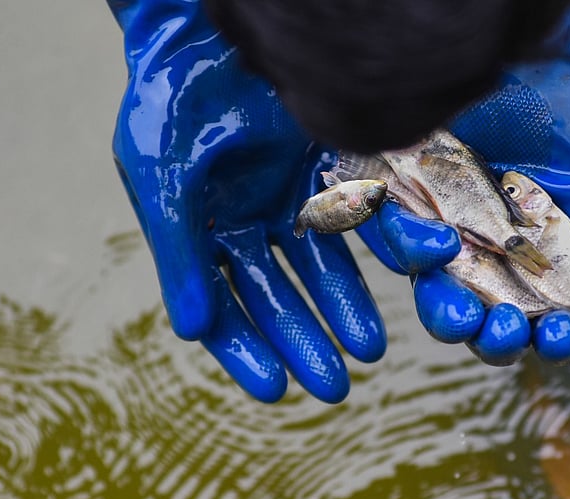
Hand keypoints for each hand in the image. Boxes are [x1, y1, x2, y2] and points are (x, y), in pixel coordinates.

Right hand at [106, 0, 391, 402]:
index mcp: (201, 232)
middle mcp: (249, 220)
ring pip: (325, 264)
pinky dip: (383, 241)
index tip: (274, 391)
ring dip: (347, 307)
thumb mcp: (164, 182)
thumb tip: (193, 333)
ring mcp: (292, 192)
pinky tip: (404, 274)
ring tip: (369, 349)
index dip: (246, 350)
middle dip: (305, 340)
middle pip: (280, 296)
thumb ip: (178, 256)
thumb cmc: (173, 103)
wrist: (210, 31)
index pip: (224, 306)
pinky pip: (363, 211)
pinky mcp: (332, 162)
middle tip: (334, 387)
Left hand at [364, 0, 569, 363]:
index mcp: (545, 273)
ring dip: (449, 316)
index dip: (547, 342)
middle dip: (494, 340)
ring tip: (466, 313)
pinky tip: (442, 240)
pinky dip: (416, 250)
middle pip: (484, 327)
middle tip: (504, 327)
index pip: (542, 329)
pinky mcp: (417, 205)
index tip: (556, 334)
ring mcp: (453, 236)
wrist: (548, 66)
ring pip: (437, 298)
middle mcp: (496, 262)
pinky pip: (402, 243)